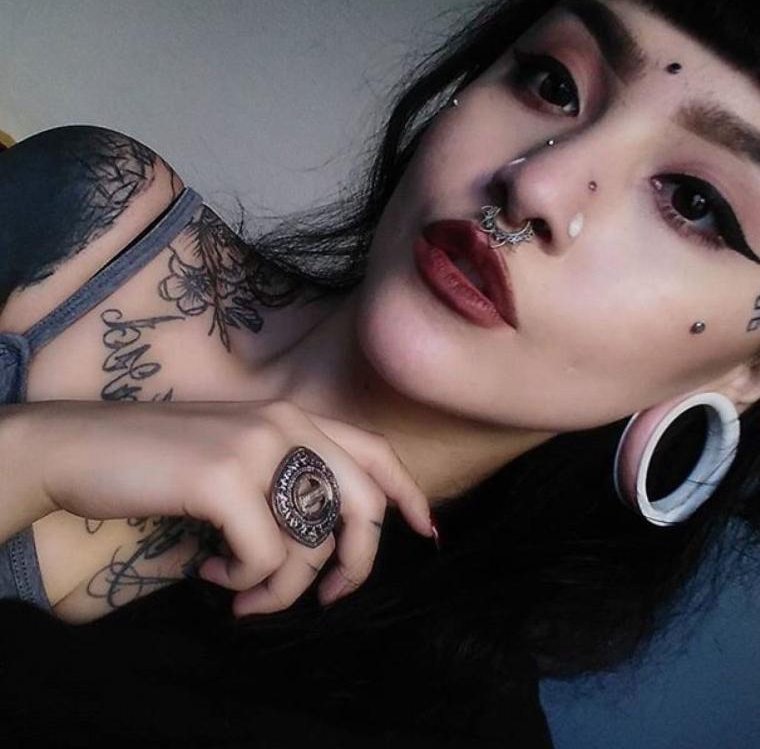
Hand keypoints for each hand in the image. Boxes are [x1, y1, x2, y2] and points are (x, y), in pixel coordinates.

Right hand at [22, 398, 432, 616]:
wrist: (82, 446)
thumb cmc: (162, 460)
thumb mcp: (238, 454)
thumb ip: (286, 476)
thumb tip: (327, 536)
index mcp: (295, 415)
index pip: (375, 451)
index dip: (407, 493)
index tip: (423, 531)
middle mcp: (287, 424)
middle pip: (362, 506)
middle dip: (356, 565)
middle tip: (325, 597)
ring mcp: (256, 448)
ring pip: (310, 545)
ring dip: (280, 589)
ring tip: (241, 591)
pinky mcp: (224, 479)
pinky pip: (265, 558)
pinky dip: (244, 582)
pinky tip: (211, 573)